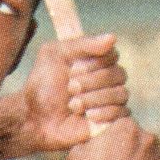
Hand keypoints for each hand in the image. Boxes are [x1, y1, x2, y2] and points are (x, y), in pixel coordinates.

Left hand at [24, 33, 128, 151]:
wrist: (35, 118)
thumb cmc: (43, 85)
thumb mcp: (55, 55)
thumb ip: (82, 44)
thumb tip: (112, 38)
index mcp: (96, 62)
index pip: (113, 55)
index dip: (94, 63)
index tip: (72, 69)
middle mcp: (107, 80)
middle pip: (119, 74)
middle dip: (91, 81)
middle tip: (70, 88)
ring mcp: (110, 101)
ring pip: (121, 94)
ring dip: (94, 98)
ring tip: (73, 105)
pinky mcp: (111, 121)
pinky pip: (123, 113)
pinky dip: (104, 113)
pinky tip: (88, 116)